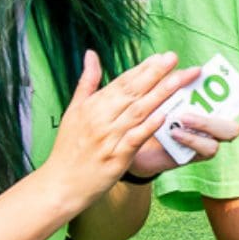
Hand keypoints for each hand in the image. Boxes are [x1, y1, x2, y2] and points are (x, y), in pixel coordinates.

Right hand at [38, 51, 195, 206]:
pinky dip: (149, 126)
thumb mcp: (73, 111)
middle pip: (133, 92)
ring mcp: (109, 138)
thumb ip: (87, 82)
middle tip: (174, 58)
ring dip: (160, 94)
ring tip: (178, 80)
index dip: (143, 68)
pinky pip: (135, 139)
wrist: (60, 185)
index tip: (161, 57)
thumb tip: (91, 54)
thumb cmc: (68, 149)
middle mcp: (101, 118)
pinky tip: (165, 115)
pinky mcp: (116, 158)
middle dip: (156, 74)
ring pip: (138, 112)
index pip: (122, 82)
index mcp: (92, 105)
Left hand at [126, 67, 238, 179]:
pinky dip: (191, 138)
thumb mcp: (154, 91)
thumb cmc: (146, 113)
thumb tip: (170, 56)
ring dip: (206, 122)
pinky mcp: (200, 154)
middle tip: (201, 101)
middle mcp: (215, 118)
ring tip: (182, 118)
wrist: (129, 142)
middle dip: (237, 101)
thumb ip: (163, 76)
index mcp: (210, 100)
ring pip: (228, 130)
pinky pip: (208, 148)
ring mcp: (210, 137)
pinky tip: (174, 133)